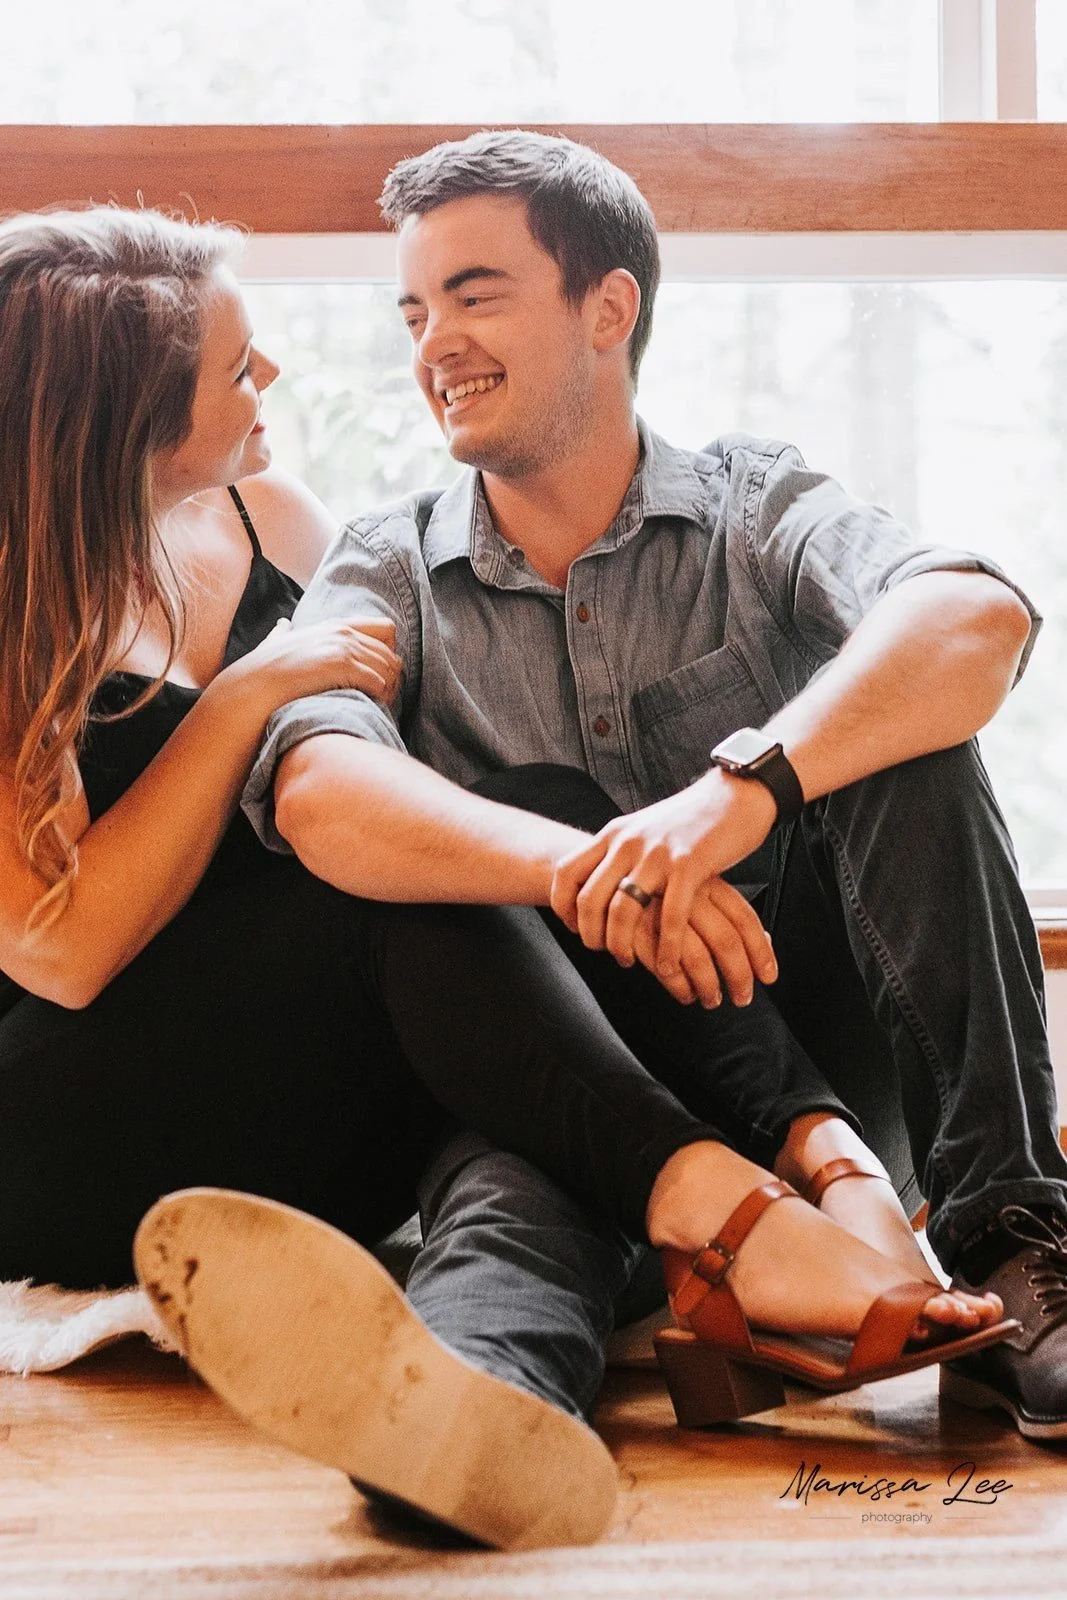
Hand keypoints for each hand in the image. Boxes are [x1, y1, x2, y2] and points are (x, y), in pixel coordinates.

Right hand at [234, 616, 401, 712]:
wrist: (255, 685)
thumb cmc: (264, 669)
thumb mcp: (277, 642)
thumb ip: (283, 633)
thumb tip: (282, 625)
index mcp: (335, 625)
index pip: (386, 628)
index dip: (389, 651)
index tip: (381, 672)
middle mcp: (343, 632)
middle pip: (391, 651)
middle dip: (393, 675)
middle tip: (386, 695)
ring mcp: (342, 646)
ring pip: (389, 667)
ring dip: (389, 688)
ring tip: (381, 703)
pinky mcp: (341, 665)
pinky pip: (379, 680)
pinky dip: (380, 695)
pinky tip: (372, 704)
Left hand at [550, 770, 778, 990]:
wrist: (735, 795)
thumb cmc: (691, 820)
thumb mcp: (643, 831)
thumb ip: (621, 854)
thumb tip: (601, 887)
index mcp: (613, 834)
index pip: (566, 872)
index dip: (562, 906)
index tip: (575, 927)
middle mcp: (628, 842)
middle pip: (589, 899)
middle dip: (591, 935)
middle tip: (604, 951)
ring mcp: (657, 853)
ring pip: (622, 911)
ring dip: (622, 946)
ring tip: (631, 961)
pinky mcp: (689, 864)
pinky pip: (670, 915)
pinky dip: (667, 947)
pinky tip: (669, 965)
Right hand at [627, 888, 772, 1006]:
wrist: (598, 867)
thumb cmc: (655, 886)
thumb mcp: (696, 890)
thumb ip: (726, 913)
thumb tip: (766, 941)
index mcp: (706, 881)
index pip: (744, 918)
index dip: (760, 951)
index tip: (768, 976)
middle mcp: (686, 892)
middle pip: (725, 940)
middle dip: (738, 976)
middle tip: (742, 998)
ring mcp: (660, 909)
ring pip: (696, 956)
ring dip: (708, 986)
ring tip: (711, 1001)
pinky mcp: (634, 926)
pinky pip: (663, 965)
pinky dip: (678, 986)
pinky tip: (684, 994)